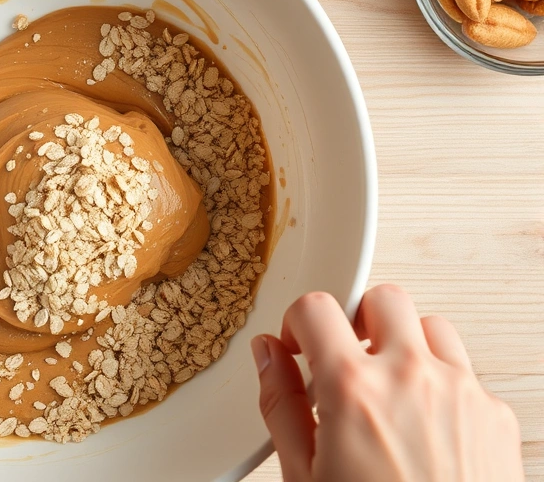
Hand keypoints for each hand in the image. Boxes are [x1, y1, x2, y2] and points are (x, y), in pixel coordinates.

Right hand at [251, 285, 523, 481]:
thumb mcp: (302, 474)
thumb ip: (279, 402)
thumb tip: (267, 356)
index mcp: (353, 387)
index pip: (315, 307)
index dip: (297, 324)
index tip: (299, 346)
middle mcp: (411, 376)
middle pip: (382, 299)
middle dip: (357, 322)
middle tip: (345, 359)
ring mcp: (462, 391)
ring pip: (431, 327)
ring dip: (405, 346)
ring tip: (388, 391)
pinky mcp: (496, 414)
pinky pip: (466, 373)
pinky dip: (441, 385)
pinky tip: (424, 427)